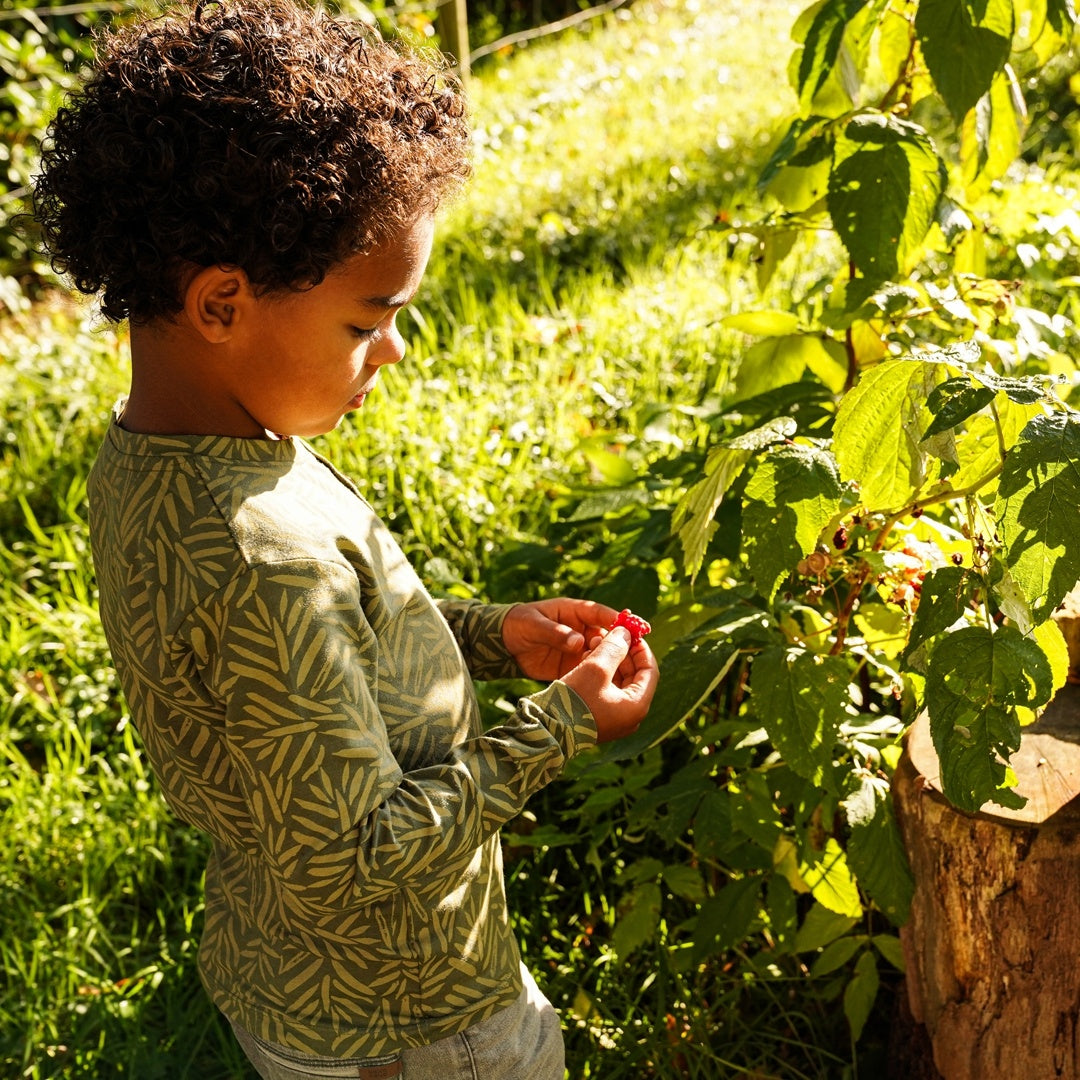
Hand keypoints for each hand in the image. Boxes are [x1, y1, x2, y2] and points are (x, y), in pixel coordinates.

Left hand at [501, 598, 619, 681]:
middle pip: (607, 637)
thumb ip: (555, 633)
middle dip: (618, 646)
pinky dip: (596, 677)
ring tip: (616, 674)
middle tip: (629, 657)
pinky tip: (603, 687)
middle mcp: (581, 630)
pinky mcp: (572, 666)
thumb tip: (578, 642)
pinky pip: (588, 671)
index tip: (633, 629)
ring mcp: (578, 649)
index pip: (600, 614)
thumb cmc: (518, 624)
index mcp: (574, 612)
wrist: (503, 644)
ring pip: (600, 656)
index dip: (618, 621)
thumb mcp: (533, 625)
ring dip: (609, 663)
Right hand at [561, 625, 658, 742]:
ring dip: (610, 662)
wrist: (547, 731)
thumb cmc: (575, 700)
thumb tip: (625, 632)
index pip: (650, 671)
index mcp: (637, 706)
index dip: (641, 648)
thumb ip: (614, 647)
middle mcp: (631, 717)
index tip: (630, 632)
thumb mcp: (596, 668)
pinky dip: (601, 675)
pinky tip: (588, 659)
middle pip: (635, 677)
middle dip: (623, 653)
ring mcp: (616, 720)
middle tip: (610, 635)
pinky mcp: (600, 720)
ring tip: (595, 643)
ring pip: (619, 683)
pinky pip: (607, 692)